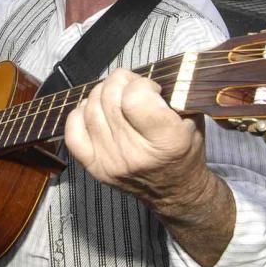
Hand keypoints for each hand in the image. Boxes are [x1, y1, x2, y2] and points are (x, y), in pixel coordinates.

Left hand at [64, 69, 209, 209]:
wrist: (176, 191)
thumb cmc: (185, 151)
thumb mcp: (193, 120)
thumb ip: (174, 95)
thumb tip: (145, 74)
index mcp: (167, 142)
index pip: (134, 98)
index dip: (140, 84)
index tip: (150, 89)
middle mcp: (135, 155)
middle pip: (109, 100)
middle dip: (119, 82)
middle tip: (130, 85)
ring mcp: (111, 163)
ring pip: (90, 110)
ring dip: (101, 94)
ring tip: (115, 96)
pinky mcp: (95, 168)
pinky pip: (72, 133)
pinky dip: (80, 114)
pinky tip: (94, 110)